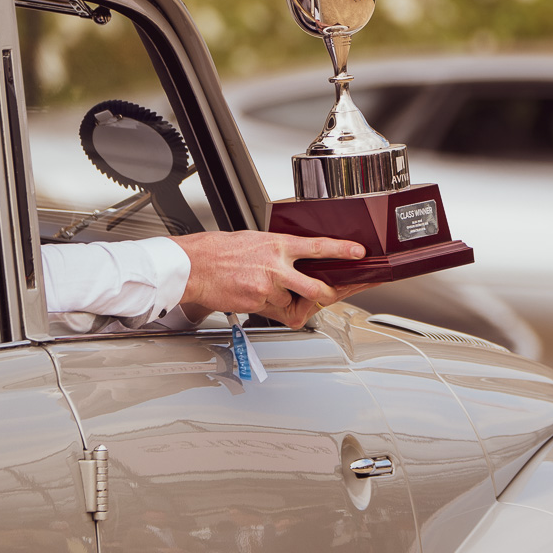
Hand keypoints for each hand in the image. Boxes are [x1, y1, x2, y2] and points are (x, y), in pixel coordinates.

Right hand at [171, 231, 365, 327]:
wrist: (194, 266)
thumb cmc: (220, 251)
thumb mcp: (256, 240)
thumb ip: (279, 252)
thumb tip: (297, 262)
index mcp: (278, 244)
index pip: (318, 247)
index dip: (342, 250)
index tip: (358, 253)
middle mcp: (276, 266)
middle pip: (316, 289)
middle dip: (325, 296)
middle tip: (327, 294)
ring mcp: (267, 287)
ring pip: (293, 303)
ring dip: (288, 302)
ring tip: (270, 290)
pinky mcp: (256, 303)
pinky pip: (274, 311)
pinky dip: (269, 307)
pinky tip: (255, 295)